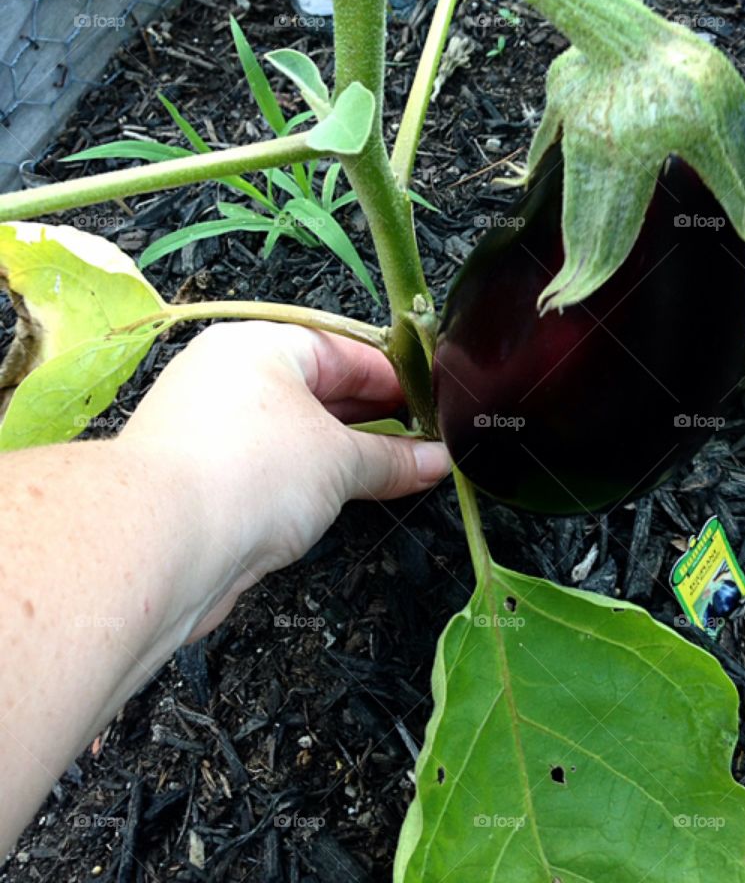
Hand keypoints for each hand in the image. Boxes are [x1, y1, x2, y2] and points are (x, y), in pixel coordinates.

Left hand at [119, 321, 449, 638]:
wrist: (161, 546)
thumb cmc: (245, 472)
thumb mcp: (340, 458)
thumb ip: (393, 459)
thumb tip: (434, 460)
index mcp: (257, 348)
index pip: (340, 350)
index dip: (391, 377)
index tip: (428, 402)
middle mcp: (231, 381)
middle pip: (320, 392)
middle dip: (375, 420)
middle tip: (424, 440)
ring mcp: (217, 433)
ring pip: (299, 436)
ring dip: (348, 455)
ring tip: (401, 471)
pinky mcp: (211, 482)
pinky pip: (279, 471)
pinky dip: (317, 483)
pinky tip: (351, 497)